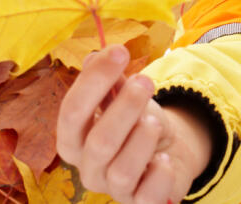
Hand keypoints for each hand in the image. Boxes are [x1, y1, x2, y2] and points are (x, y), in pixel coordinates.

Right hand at [56, 45, 209, 203]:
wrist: (168, 151)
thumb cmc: (138, 122)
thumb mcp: (124, 96)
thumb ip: (110, 80)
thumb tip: (95, 56)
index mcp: (74, 139)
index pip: (72, 112)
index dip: (93, 81)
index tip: (118, 51)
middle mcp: (87, 168)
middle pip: (98, 142)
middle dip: (124, 109)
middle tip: (145, 82)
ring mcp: (112, 190)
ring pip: (122, 171)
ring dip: (142, 140)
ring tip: (155, 121)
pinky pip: (148, 195)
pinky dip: (160, 173)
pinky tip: (164, 157)